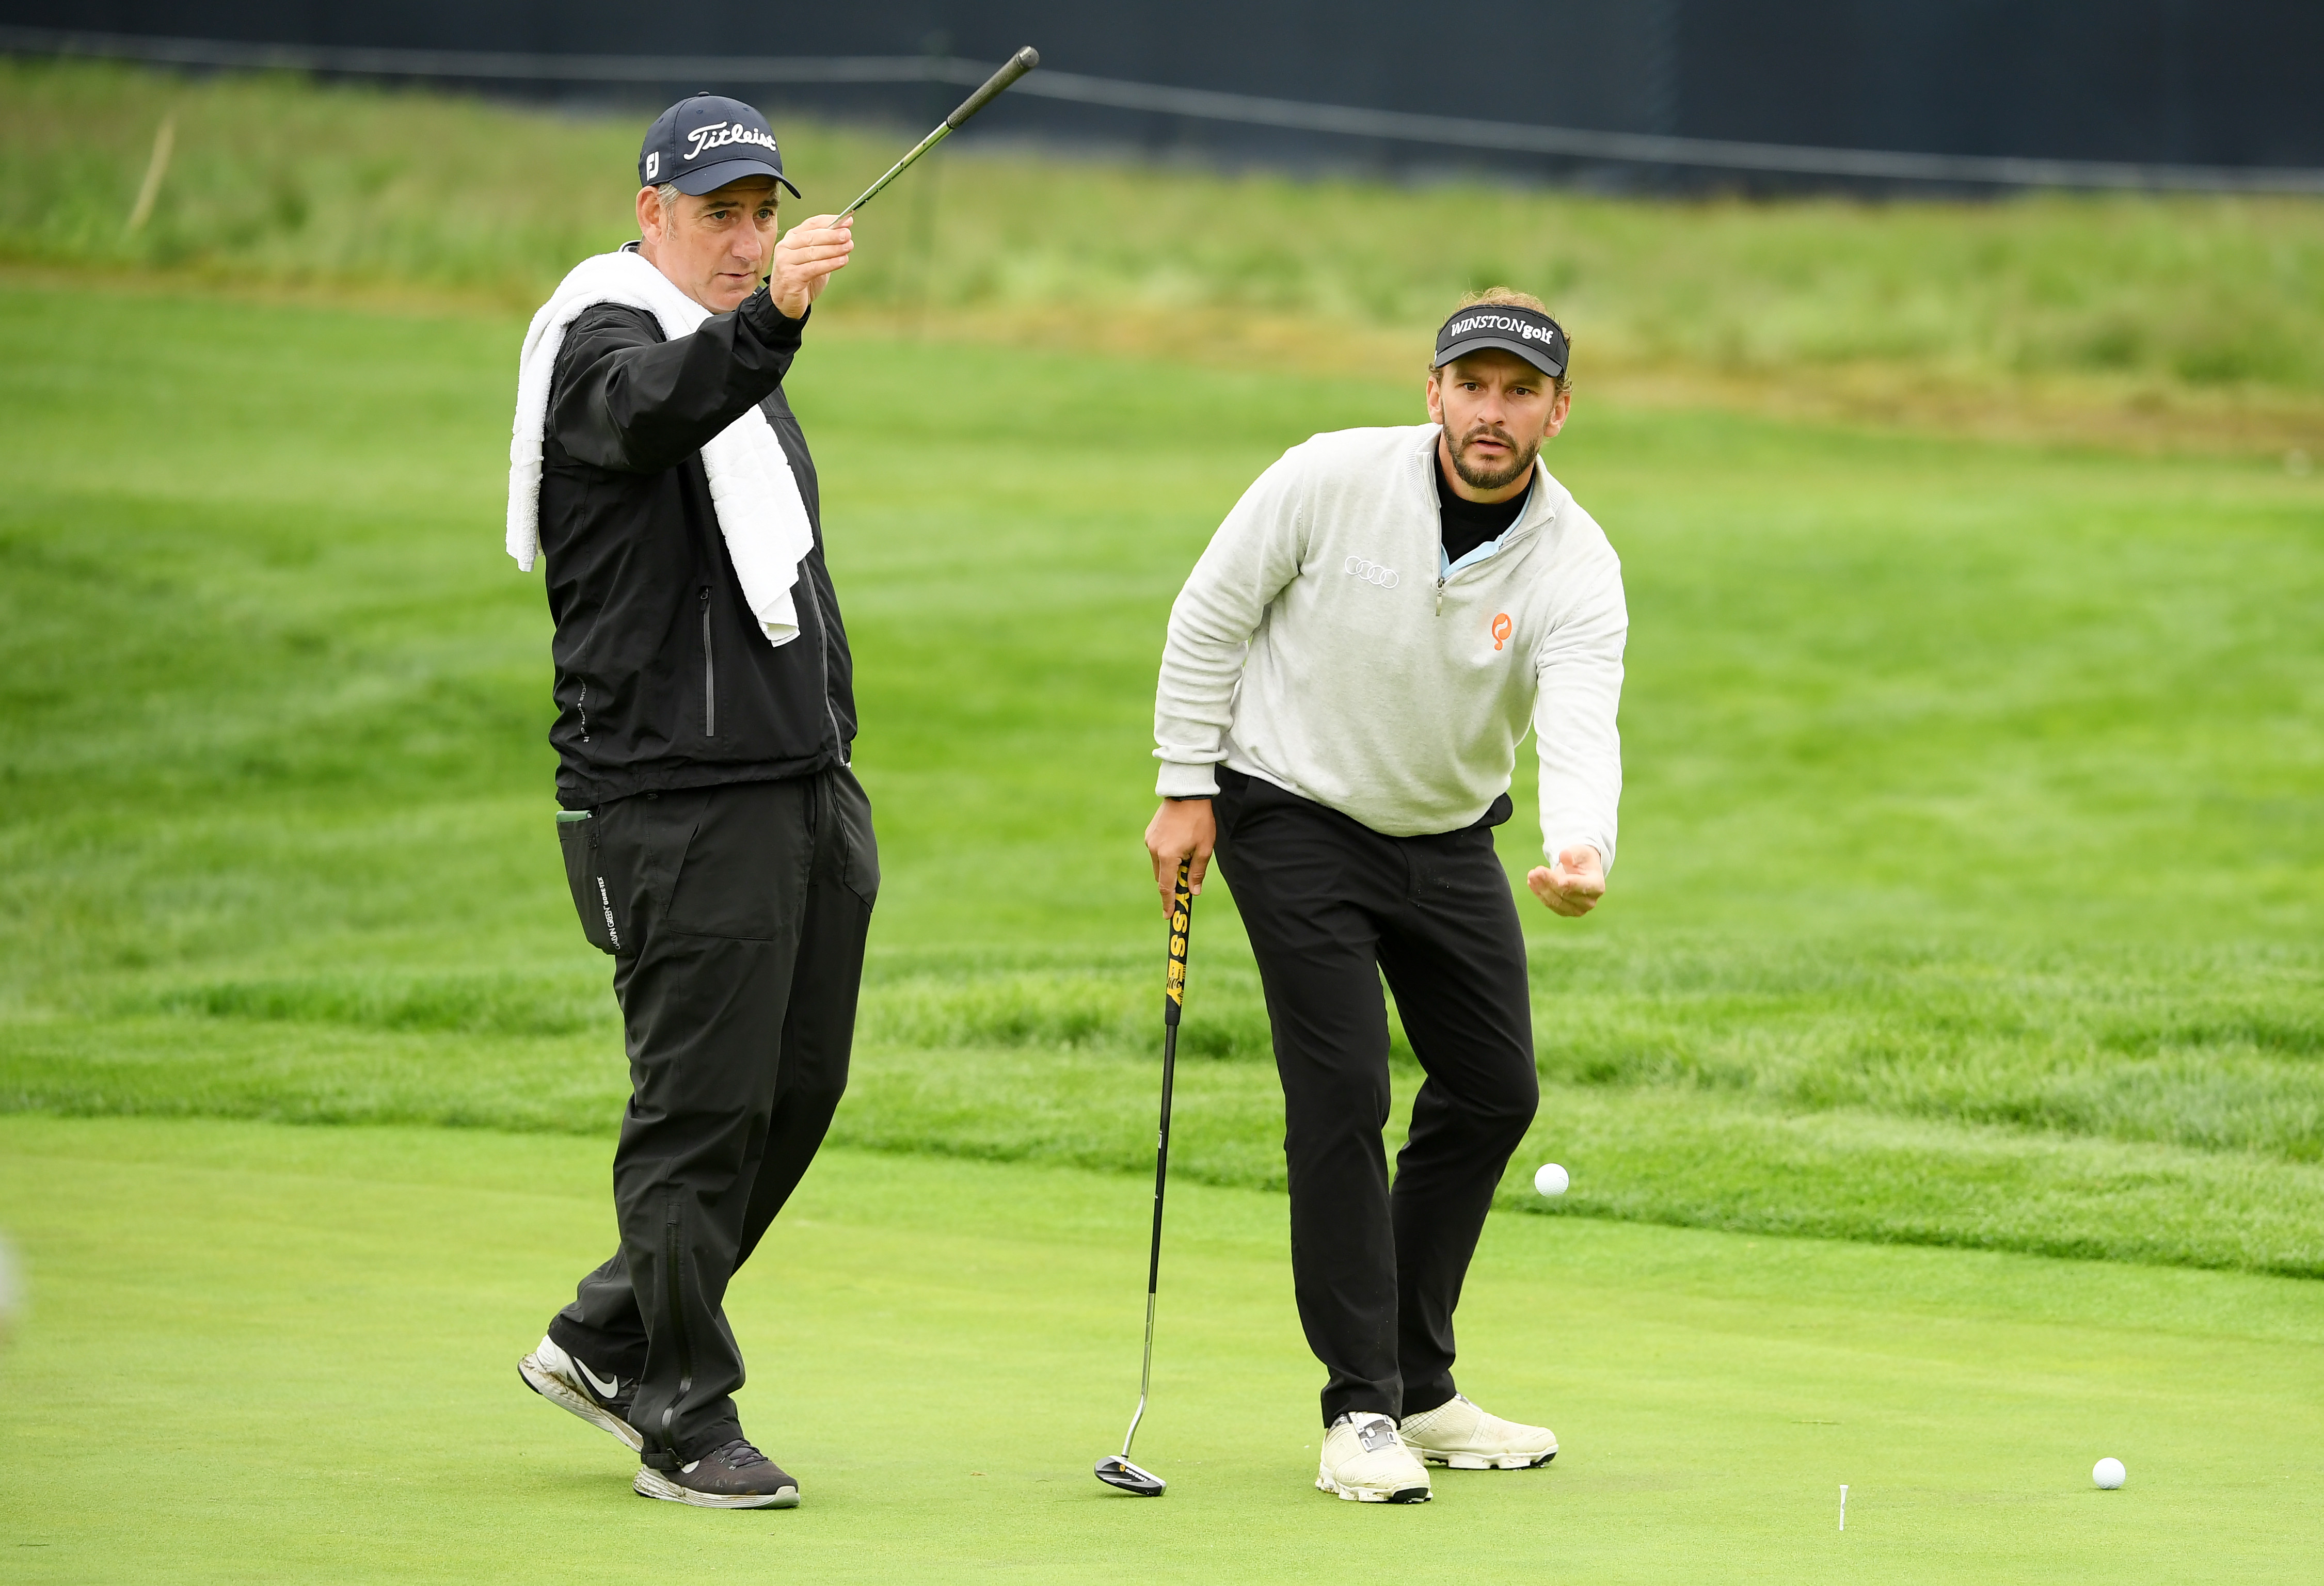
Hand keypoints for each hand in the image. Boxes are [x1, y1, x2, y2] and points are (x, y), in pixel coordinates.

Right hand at [769, 212, 852, 317]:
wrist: (787, 302)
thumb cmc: (803, 277)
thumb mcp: (815, 258)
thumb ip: (826, 245)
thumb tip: (845, 229)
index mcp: (792, 238)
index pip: (811, 224)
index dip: (830, 221)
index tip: (847, 220)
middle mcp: (785, 247)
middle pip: (811, 237)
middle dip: (832, 235)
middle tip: (848, 235)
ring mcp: (786, 262)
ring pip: (812, 252)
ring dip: (833, 248)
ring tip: (849, 247)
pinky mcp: (790, 277)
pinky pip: (813, 268)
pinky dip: (830, 263)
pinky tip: (843, 260)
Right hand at [1144, 799, 1215, 922]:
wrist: (1187, 793)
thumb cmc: (1199, 820)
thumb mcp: (1205, 848)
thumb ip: (1198, 871)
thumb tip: (1193, 891)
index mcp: (1168, 856)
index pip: (1166, 887)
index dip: (1168, 903)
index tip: (1168, 916)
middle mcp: (1154, 850)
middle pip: (1162, 877)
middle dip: (1173, 882)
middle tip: (1188, 881)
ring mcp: (1149, 841)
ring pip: (1159, 865)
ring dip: (1171, 867)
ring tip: (1188, 852)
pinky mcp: (1149, 833)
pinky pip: (1157, 852)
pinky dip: (1166, 855)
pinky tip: (1180, 842)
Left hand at [1527, 845, 1605, 916]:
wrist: (1579, 869)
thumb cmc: (1581, 858)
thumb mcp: (1579, 851)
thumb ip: (1573, 853)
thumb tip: (1564, 855)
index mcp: (1597, 886)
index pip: (1584, 887)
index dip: (1572, 884)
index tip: (1559, 880)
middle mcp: (1590, 901)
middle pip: (1566, 894)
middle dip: (1550, 882)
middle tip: (1537, 870)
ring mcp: (1577, 910)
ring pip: (1556, 901)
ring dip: (1542, 889)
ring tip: (1532, 875)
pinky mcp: (1565, 911)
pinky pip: (1550, 904)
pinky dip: (1540, 893)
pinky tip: (1532, 882)